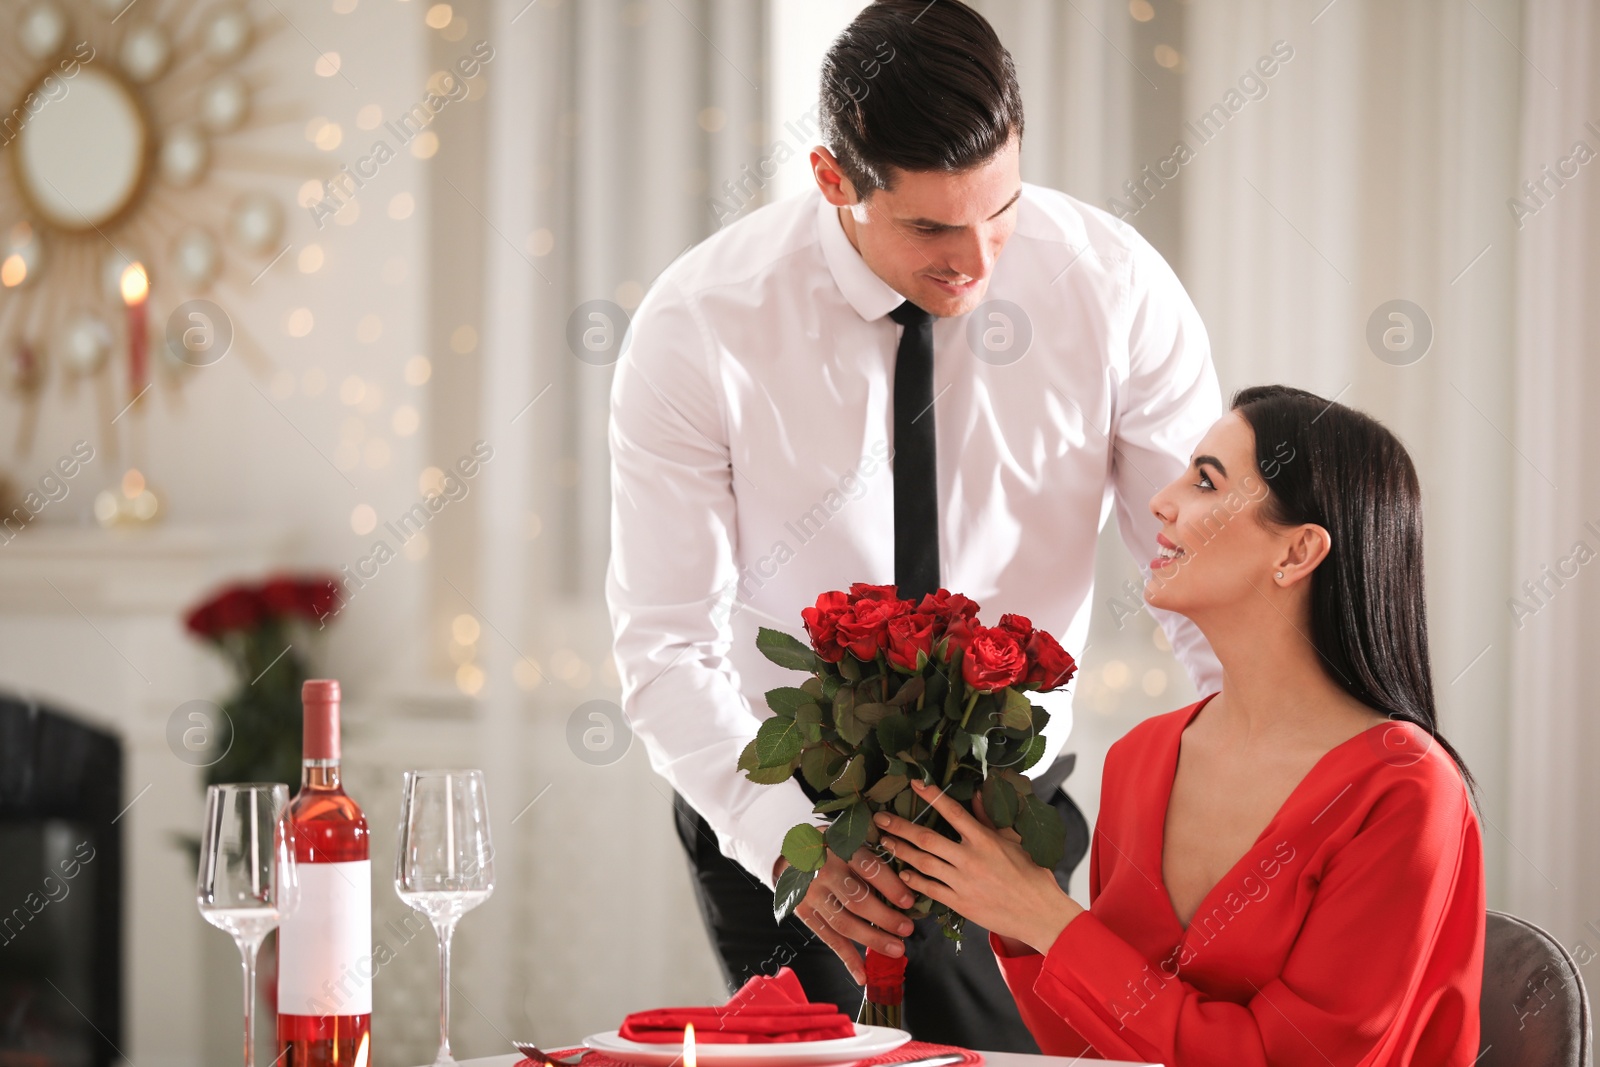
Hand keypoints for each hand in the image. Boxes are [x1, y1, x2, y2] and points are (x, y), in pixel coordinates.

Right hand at [776, 844, 916, 984]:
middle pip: (857, 900)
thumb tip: (908, 882)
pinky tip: (863, 975)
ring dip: (872, 940)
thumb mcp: (848, 839)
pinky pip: (829, 938)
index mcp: (839, 848)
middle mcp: (824, 872)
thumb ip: (872, 854)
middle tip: (907, 930)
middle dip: (885, 918)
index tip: (909, 902)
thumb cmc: (831, 847)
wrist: (790, 854)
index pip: (869, 868)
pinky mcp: (804, 913)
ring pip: (844, 923)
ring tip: (896, 949)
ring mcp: (812, 895)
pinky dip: (846, 958)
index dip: (891, 886)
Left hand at [873, 779, 1083, 954]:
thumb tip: (975, 793)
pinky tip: (902, 873)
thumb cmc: (1032, 874)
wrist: (1039, 913)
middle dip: (900, 827)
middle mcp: (970, 859)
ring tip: (885, 842)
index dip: (931, 795)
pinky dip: (914, 880)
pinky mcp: (959, 903)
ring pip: (923, 863)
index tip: (914, 783)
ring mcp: (962, 882)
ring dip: (901, 851)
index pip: (952, 811)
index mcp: (985, 839)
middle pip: (926, 839)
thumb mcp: (1014, 840)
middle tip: (880, 818)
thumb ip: (990, 818)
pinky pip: (930, 889)